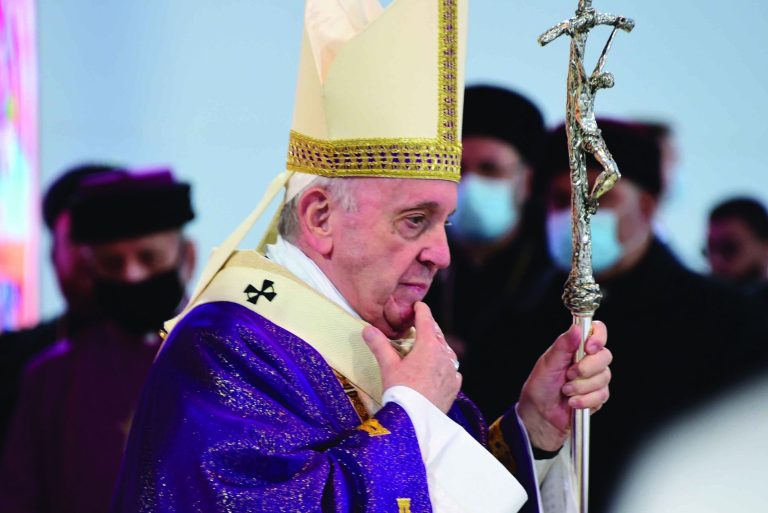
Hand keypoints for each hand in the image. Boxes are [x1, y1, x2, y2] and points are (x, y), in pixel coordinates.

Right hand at [363, 302, 460, 412]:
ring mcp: (452, 370)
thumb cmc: (401, 390)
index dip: (421, 310)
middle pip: (437, 334)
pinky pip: (451, 369)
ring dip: (437, 346)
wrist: (416, 420)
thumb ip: (379, 345)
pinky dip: (444, 365)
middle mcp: (444, 354)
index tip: (418, 305)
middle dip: (428, 328)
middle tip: (419, 325)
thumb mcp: (388, 366)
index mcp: (428, 345)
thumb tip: (367, 329)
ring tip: (427, 348)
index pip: (426, 319)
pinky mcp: (454, 385)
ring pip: (446, 351)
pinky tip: (437, 370)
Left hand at [517, 321, 610, 450]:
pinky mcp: (598, 396)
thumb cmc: (540, 387)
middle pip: (605, 356)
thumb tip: (575, 327)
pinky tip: (573, 402)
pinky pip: (602, 395)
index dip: (598, 337)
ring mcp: (595, 379)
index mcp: (576, 348)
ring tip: (566, 391)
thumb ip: (563, 345)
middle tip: (569, 375)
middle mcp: (588, 361)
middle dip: (586, 368)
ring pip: (604, 377)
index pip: (597, 332)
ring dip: (582, 386)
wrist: (540, 414)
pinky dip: (585, 400)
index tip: (589, 348)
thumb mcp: (548, 363)